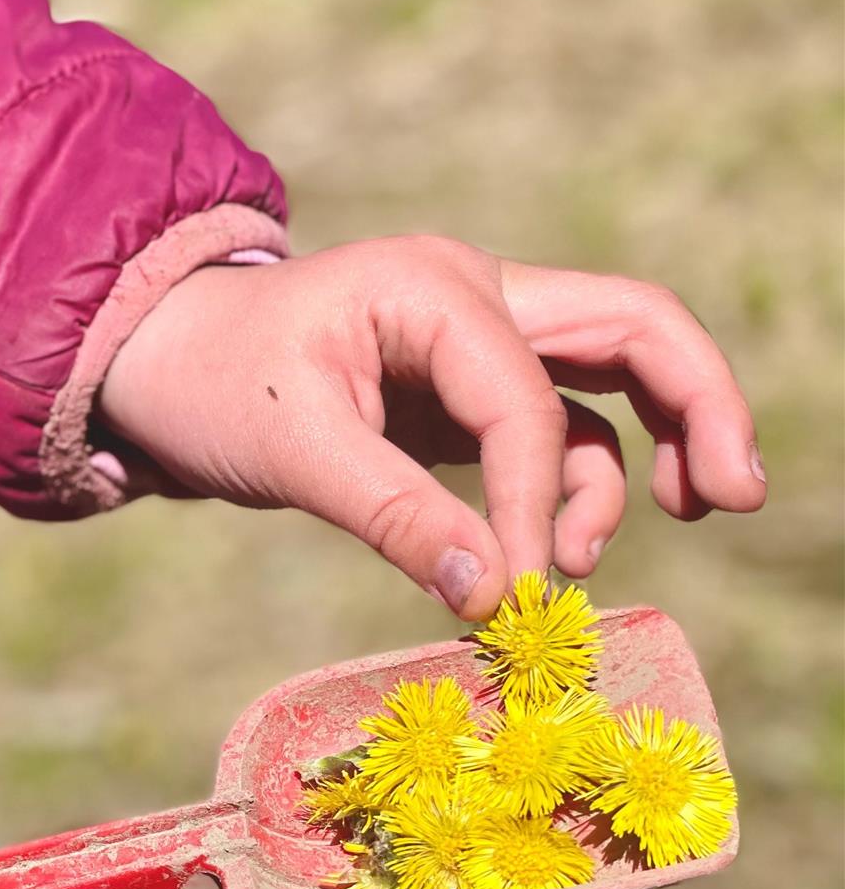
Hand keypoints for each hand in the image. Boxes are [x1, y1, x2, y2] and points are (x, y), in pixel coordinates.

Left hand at [98, 236, 765, 619]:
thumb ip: (393, 517)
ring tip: (574, 562)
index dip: (535, 499)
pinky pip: (555, 429)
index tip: (520, 592)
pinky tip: (548, 552)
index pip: (528, 395)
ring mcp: (475, 342)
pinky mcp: (463, 394)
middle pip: (636, 326)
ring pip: (609, 378)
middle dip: (701, 405)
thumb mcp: (290, 450)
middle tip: (737, 498)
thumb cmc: (208, 386)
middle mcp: (473, 296)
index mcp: (432, 288)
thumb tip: (497, 600)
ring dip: (633, 463)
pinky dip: (569, 486)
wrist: (150, 364)